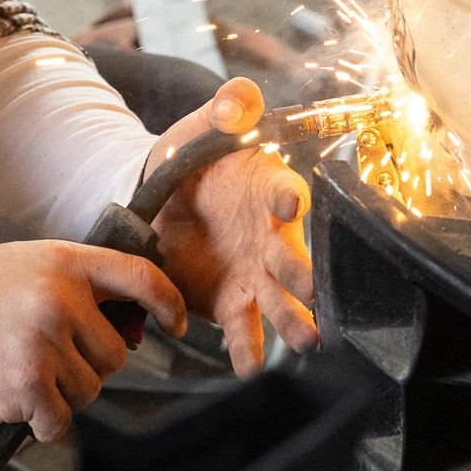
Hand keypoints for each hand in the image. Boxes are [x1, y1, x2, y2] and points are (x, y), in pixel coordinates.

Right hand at [0, 240, 186, 441]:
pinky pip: (61, 419)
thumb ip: (76, 282)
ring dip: (63, 393)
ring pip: (90, 389)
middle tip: (49, 356)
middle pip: (114, 353)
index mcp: (65, 263)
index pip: (139, 277)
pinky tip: (18, 399)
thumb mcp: (28, 267)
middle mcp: (61, 299)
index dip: (167, 301)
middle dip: (89, 363)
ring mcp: (46, 342)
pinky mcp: (30, 384)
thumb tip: (129, 317)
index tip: (174, 321)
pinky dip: (43, 420)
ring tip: (26, 372)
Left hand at [146, 77, 318, 373]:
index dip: (289, 197)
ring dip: (294, 320)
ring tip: (307, 341)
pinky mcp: (231, 302)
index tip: (289, 204)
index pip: (287, 191)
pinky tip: (249, 369)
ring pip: (280, 299)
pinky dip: (247, 350)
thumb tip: (237, 101)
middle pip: (292, 255)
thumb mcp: (202, 124)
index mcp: (268, 189)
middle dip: (303, 273)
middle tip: (313, 291)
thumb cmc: (192, 158)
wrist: (158, 201)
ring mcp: (255, 273)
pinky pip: (243, 329)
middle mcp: (272, 236)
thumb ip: (226, 107)